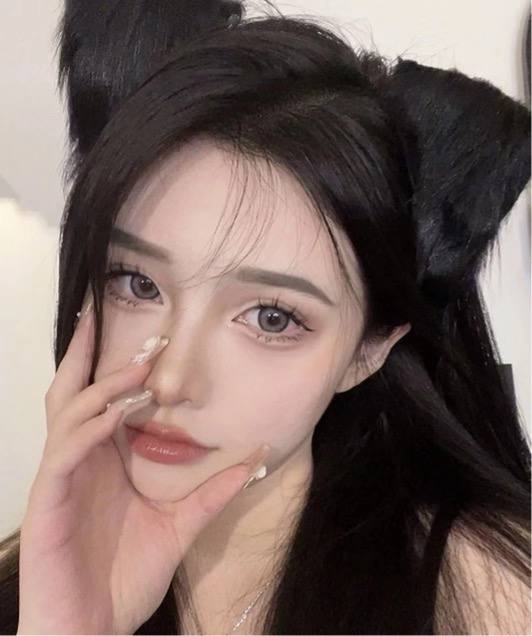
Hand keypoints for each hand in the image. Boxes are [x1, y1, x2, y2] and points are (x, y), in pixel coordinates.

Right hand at [17, 300, 269, 634]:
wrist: (90, 631)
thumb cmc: (123, 579)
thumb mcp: (178, 526)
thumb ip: (211, 494)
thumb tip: (255, 462)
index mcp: (102, 463)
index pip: (101, 400)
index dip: (115, 366)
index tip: (148, 339)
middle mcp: (77, 462)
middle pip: (74, 392)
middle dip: (92, 355)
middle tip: (123, 324)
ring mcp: (59, 480)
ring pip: (69, 414)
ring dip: (102, 388)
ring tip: (138, 369)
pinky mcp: (47, 504)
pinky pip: (63, 455)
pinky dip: (87, 429)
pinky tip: (114, 416)